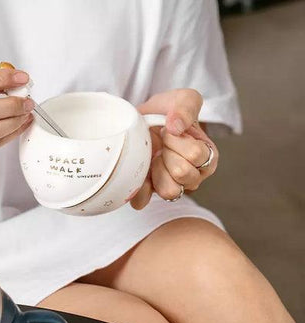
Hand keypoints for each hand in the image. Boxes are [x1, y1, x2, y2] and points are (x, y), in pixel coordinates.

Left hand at [131, 89, 218, 208]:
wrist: (143, 118)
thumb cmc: (169, 111)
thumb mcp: (183, 99)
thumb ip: (186, 107)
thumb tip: (176, 126)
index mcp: (207, 156)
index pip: (196, 155)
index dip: (178, 140)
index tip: (170, 130)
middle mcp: (193, 176)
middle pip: (182, 174)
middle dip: (167, 153)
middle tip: (162, 143)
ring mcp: (172, 186)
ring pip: (169, 192)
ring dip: (157, 171)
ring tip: (153, 157)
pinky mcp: (149, 193)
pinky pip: (143, 201)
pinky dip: (138, 188)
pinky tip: (137, 171)